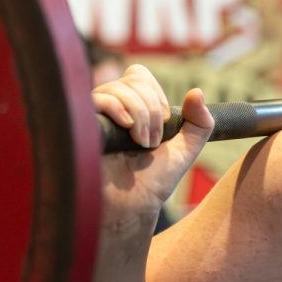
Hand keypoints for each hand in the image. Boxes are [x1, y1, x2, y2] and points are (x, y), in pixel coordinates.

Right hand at [93, 64, 213, 224]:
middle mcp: (108, 108)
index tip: (163, 126)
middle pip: (132, 81)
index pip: (138, 76)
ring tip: (142, 145)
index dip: (155, 96)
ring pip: (118, 90)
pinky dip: (119, 109)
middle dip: (152, 111)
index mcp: (129, 107)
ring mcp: (93, 116)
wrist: (131, 206)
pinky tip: (127, 130)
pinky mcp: (81, 126)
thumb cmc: (153, 181)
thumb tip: (197, 92)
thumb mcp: (185, 150)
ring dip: (140, 117)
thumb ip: (200, 123)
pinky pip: (98, 99)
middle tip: (152, 142)